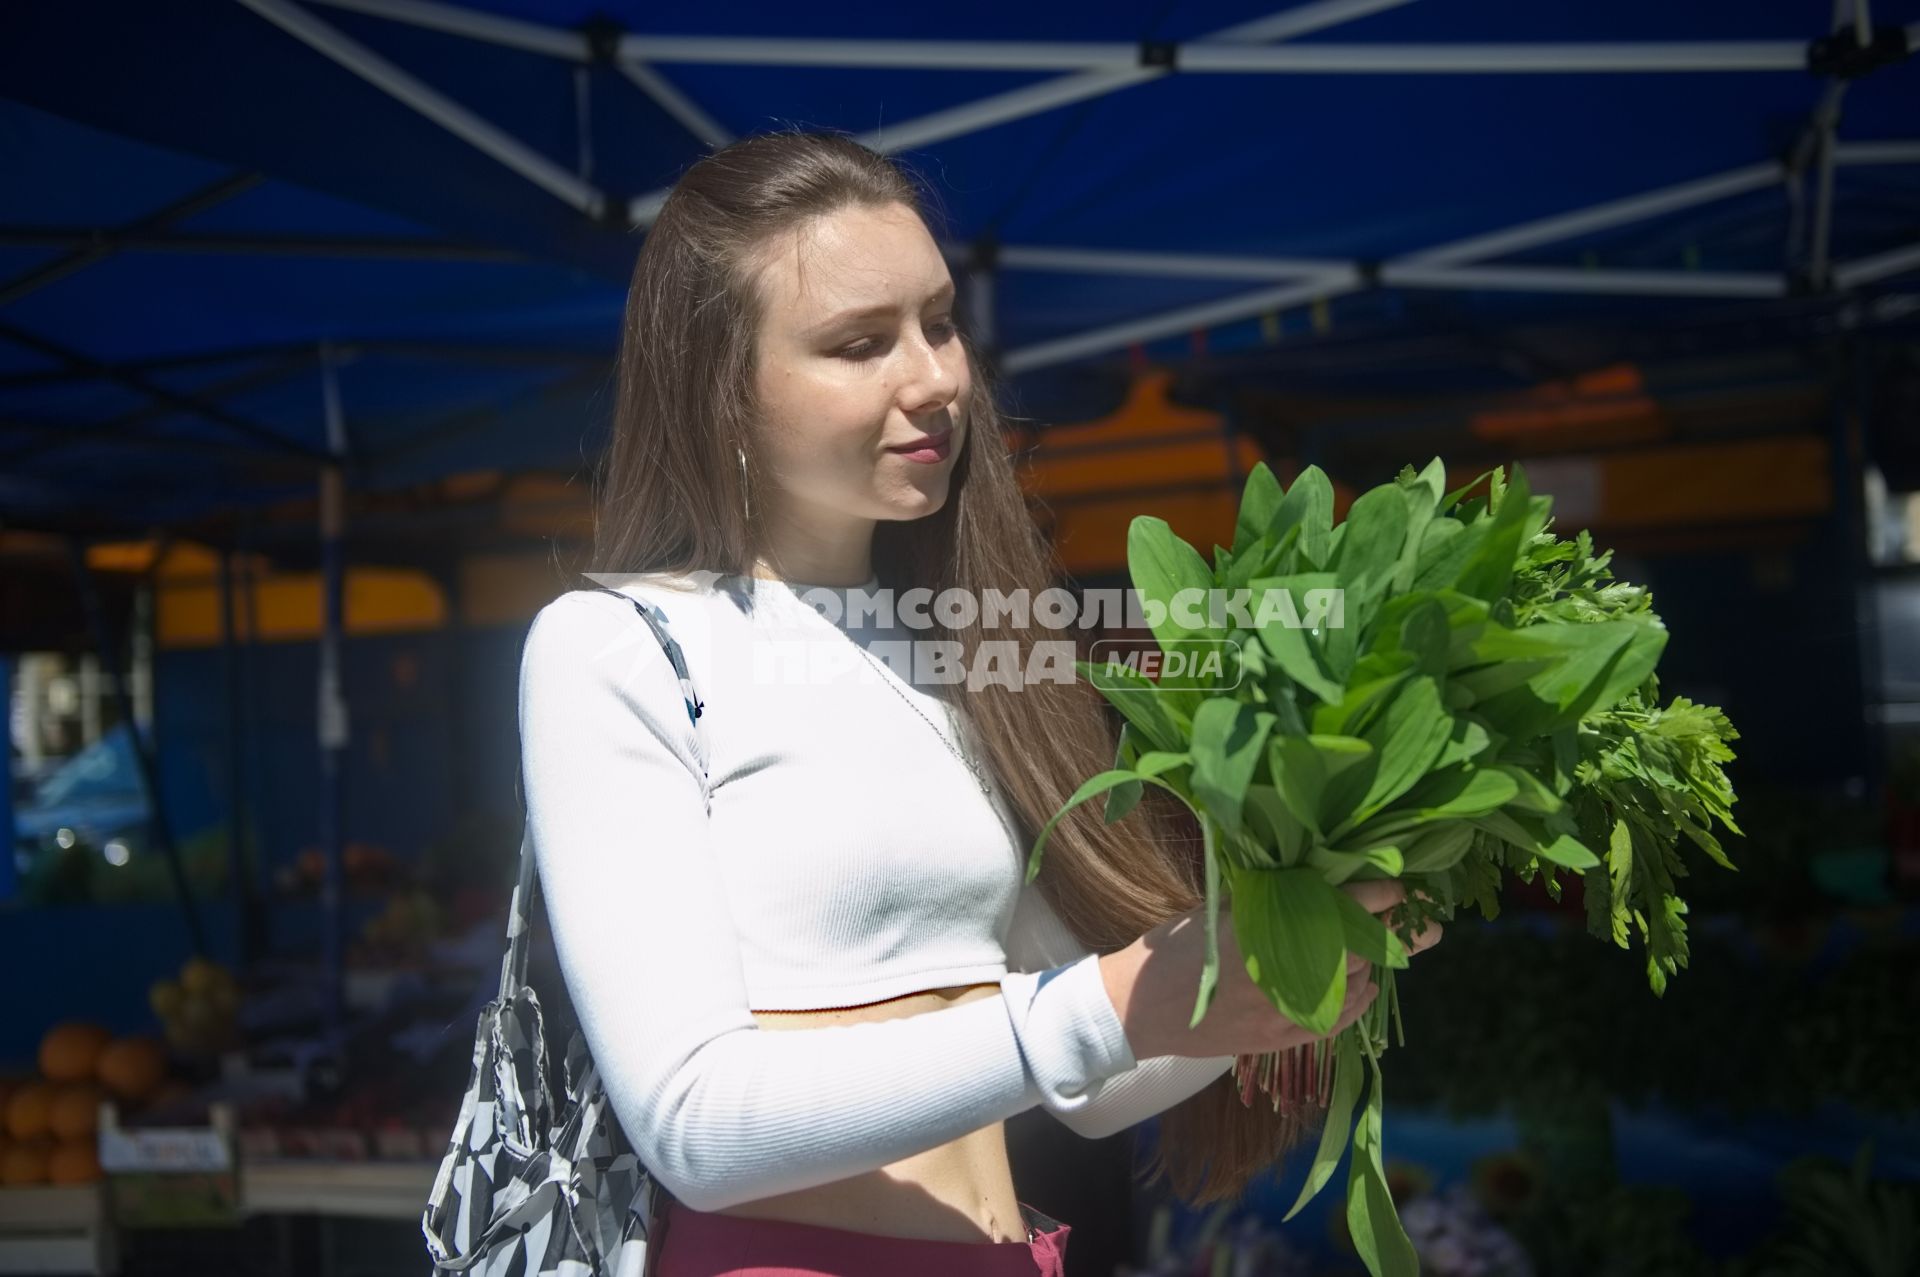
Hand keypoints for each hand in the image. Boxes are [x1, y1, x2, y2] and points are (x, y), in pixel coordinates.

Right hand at [1099, 878, 1442, 1059]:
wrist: (1137, 1009)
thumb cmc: (1172, 949)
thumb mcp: (1219, 908)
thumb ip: (1268, 900)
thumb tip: (1313, 877)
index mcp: (1268, 930)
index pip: (1341, 907)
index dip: (1376, 893)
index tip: (1398, 883)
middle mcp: (1286, 972)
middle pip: (1358, 948)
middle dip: (1388, 929)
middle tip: (1415, 916)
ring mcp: (1288, 1011)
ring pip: (1354, 983)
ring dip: (1371, 961)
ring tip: (1385, 945)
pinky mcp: (1283, 1038)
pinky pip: (1340, 1020)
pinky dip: (1359, 1000)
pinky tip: (1365, 987)